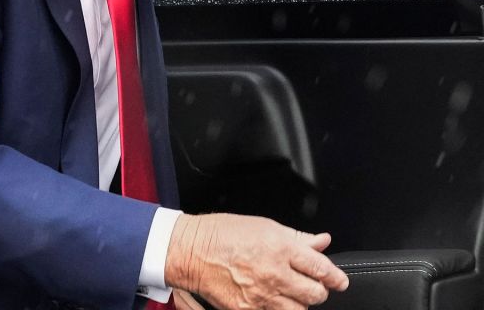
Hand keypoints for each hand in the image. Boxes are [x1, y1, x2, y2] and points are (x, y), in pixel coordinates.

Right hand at [165, 213, 348, 309]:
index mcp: (280, 248)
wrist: (188, 251)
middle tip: (310, 284)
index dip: (335, 276)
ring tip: (290, 293)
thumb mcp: (263, 226)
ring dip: (299, 303)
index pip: (321, 268)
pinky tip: (271, 300)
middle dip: (318, 289)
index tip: (339, 280)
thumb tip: (321, 241)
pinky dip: (277, 309)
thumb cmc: (221, 234)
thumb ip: (296, 238)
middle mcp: (274, 273)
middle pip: (316, 294)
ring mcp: (261, 296)